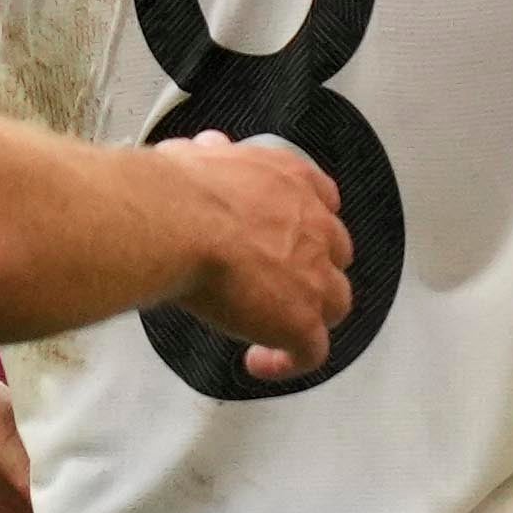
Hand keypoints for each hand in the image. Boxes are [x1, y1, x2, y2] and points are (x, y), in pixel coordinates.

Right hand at [154, 133, 347, 384]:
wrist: (179, 221)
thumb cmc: (177, 189)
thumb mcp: (199, 157)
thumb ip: (213, 159)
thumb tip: (205, 150)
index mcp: (291, 179)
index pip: (321, 199)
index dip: (305, 222)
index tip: (284, 236)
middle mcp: (314, 223)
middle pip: (335, 252)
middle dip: (312, 268)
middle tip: (277, 283)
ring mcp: (315, 275)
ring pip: (335, 302)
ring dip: (309, 314)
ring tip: (274, 327)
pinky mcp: (302, 320)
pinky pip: (311, 352)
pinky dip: (290, 361)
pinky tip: (258, 362)